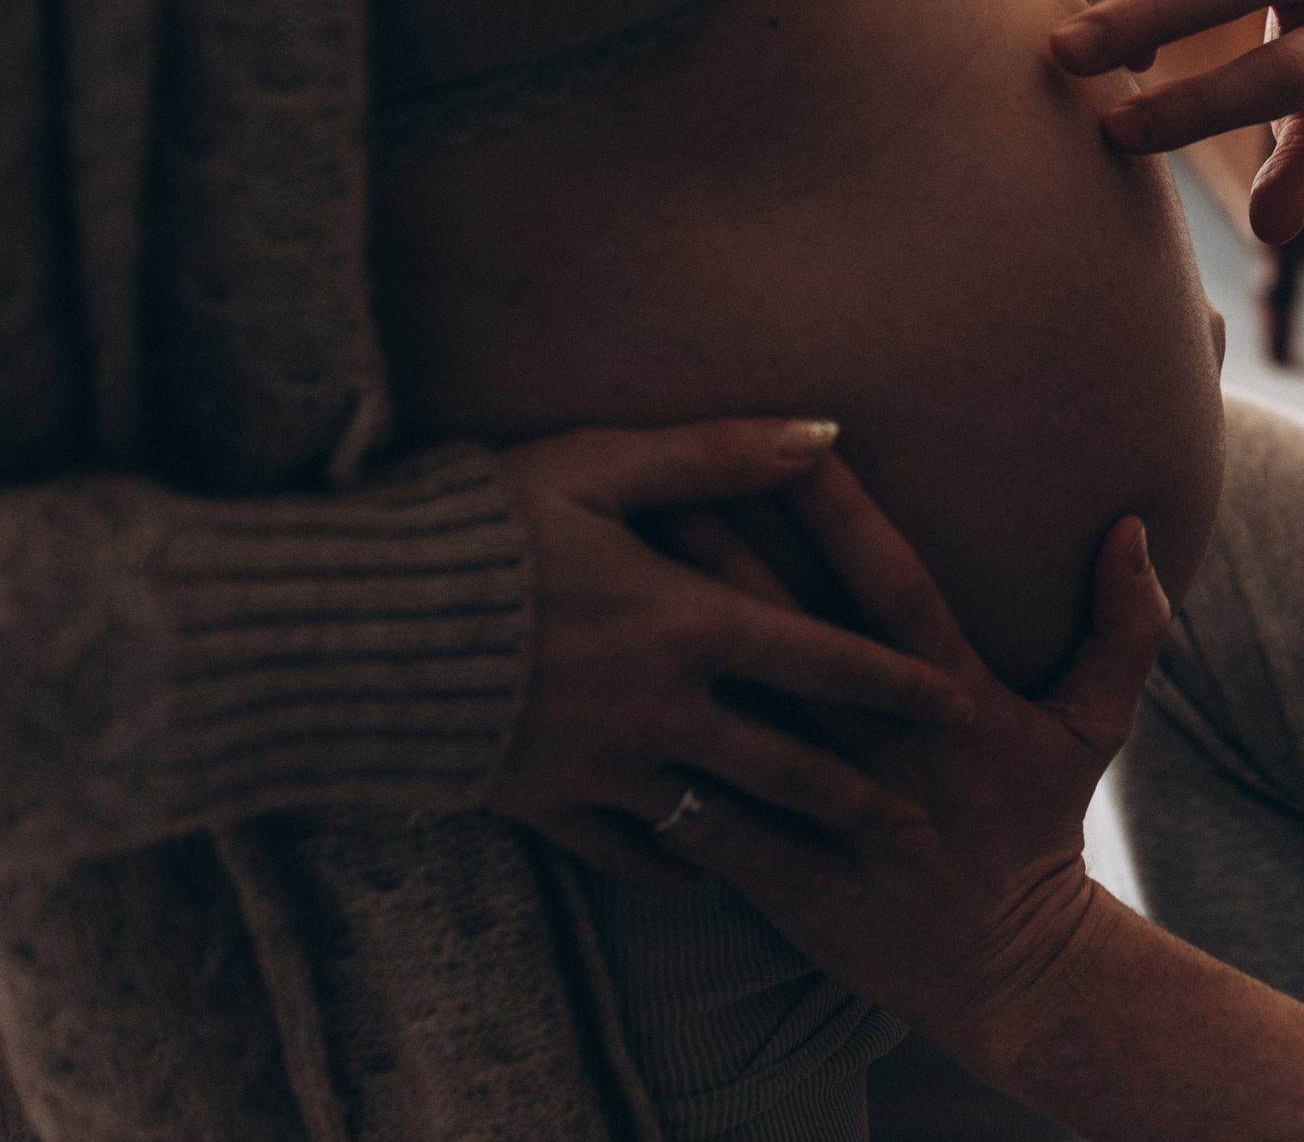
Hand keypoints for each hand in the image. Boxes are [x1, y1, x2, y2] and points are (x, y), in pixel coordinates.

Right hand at [486, 419, 974, 886]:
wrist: (345, 629)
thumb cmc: (477, 525)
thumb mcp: (599, 465)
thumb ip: (718, 452)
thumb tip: (824, 432)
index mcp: (688, 623)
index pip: (823, 659)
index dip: (897, 684)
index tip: (958, 709)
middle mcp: (662, 710)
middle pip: (788, 765)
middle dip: (861, 800)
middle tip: (923, 833)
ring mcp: (602, 769)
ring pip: (720, 821)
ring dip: (784, 846)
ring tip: (836, 868)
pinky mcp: (541, 804)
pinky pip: (625, 851)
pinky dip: (668, 862)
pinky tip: (697, 870)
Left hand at [654, 451, 1170, 1070]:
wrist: (1011, 970)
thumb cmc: (1041, 825)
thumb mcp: (1098, 724)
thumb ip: (1123, 624)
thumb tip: (1135, 525)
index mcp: (954, 701)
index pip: (894, 588)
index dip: (845, 515)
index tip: (794, 440)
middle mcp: (890, 753)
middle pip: (792, 641)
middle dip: (723, 558)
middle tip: (657, 482)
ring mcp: (839, 822)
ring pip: (742, 724)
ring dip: (675, 659)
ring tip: (603, 595)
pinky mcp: (792, 886)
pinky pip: (713, 832)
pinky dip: (655, 789)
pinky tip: (586, 740)